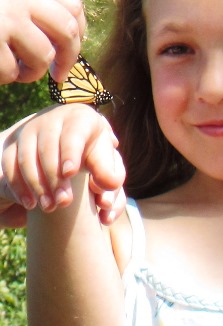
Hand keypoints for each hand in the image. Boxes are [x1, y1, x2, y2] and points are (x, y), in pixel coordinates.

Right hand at [0, 0, 85, 83]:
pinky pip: (12, 70)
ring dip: (35, 72)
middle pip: (68, 31)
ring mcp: (6, 15)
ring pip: (45, 54)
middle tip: (61, 73)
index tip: (73, 47)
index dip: (80, 31)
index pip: (73, 5)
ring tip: (20, 73)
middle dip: (69, 58)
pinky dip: (8, 77)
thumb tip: (66, 35)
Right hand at [1, 105, 125, 226]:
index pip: (72, 134)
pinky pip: (10, 163)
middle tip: (63, 202)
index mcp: (80, 118)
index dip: (70, 153)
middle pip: (48, 148)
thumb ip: (110, 172)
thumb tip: (109, 186)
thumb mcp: (106, 158)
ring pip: (26, 156)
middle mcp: (53, 119)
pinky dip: (18, 185)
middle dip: (54, 177)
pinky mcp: (14, 143)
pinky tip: (30, 203)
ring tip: (49, 207)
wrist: (73, 140)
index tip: (70, 174)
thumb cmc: (94, 151)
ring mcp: (30, 129)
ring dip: (36, 184)